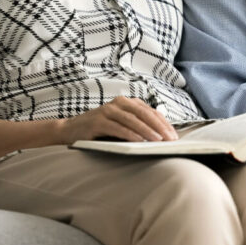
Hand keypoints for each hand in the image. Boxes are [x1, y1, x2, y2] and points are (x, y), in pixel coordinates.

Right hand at [59, 97, 178, 143]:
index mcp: (127, 103)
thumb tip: (161, 137)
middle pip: (144, 113)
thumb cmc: (100, 130)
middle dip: (159, 126)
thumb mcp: (120, 124)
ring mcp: (107, 111)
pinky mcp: (98, 122)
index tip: (175, 135)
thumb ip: (137, 126)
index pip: (150, 111)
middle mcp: (118, 103)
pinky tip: (140, 142)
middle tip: (170, 139)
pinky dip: (130, 135)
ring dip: (147, 131)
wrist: (70, 130)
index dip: (164, 123)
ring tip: (159, 140)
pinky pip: (118, 128)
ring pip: (132, 120)